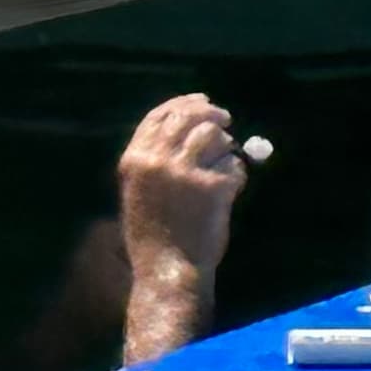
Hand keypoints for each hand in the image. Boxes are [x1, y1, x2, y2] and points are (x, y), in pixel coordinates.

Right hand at [116, 94, 245, 361]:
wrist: (168, 269)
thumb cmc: (155, 234)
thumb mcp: (140, 191)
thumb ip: (157, 158)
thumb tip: (190, 124)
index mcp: (134, 160)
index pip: (159, 116)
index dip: (183, 104)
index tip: (202, 101)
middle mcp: (157, 161)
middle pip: (189, 117)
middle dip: (211, 114)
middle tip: (225, 119)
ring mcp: (185, 172)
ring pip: (215, 137)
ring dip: (225, 148)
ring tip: (221, 169)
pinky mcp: (213, 186)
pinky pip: (234, 166)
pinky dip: (236, 176)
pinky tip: (227, 194)